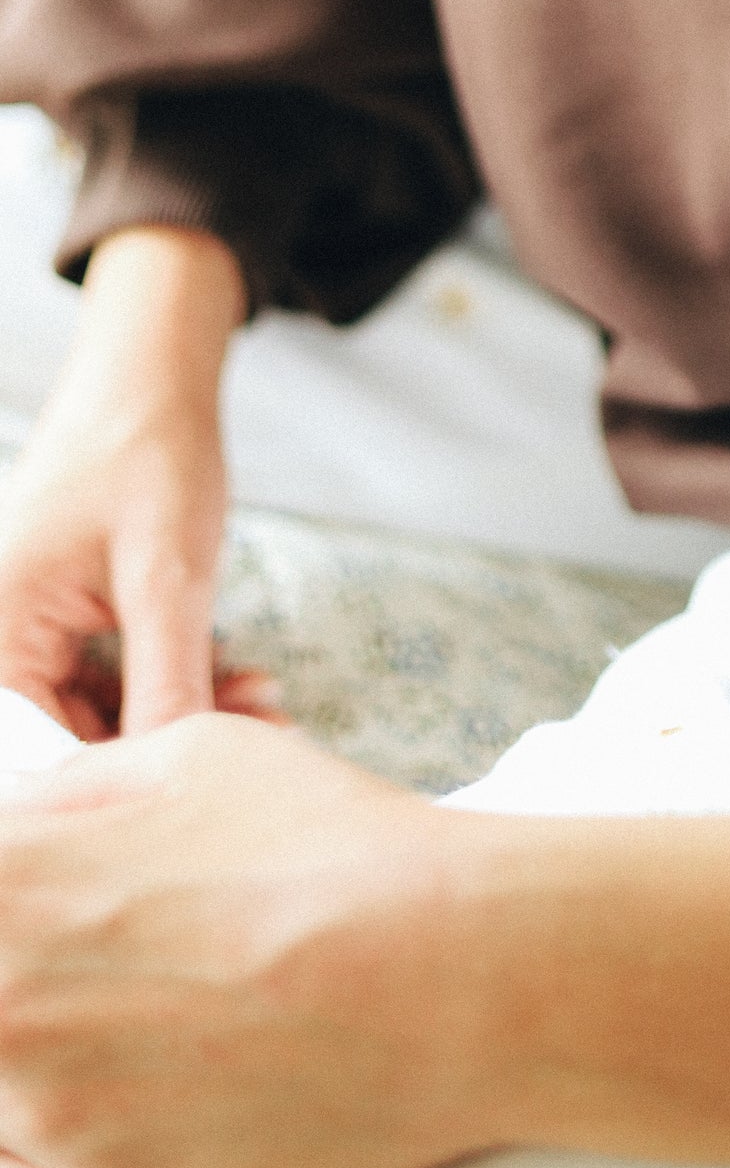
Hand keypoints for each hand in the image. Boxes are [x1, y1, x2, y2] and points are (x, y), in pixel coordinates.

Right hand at [0, 230, 267, 737]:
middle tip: (259, 744)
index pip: (42, 753)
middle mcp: (0, 641)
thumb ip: (164, 682)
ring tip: (264, 705)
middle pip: (71, 738)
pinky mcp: (68, 623)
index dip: (120, 781)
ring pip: (102, 712)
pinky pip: (114, 679)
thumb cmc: (147, 452)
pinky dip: (175, 681)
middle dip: (165, 743)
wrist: (153, 376)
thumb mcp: (167, 576)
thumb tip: (171, 780)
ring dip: (181, 713)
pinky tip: (241, 680)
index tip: (197, 791)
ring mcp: (31, 633)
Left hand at [0, 715, 490, 1167]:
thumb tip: (21, 825)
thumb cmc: (336, 851)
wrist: (452, 976)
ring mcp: (50, 1118)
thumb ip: (70, 794)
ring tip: (132, 1030)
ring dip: (30, 1069)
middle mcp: (6, 1005)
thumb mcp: (193, 756)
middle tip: (111, 972)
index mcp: (11, 882)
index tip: (44, 916)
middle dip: (30, 977)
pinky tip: (104, 1107)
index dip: (14, 895)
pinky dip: (39, 1153)